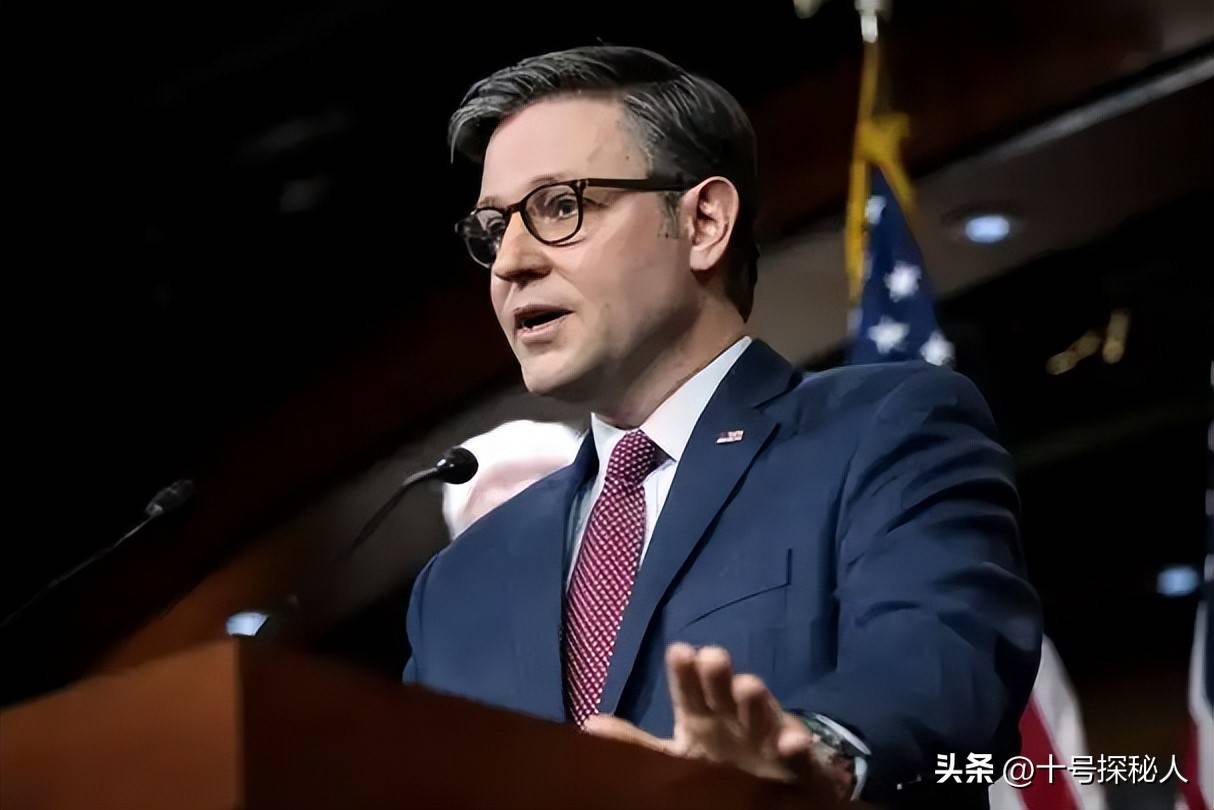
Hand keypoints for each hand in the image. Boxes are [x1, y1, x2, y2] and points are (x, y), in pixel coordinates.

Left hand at [582, 643, 853, 797]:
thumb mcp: (673, 757)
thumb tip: (589, 724)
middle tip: (712, 657)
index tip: (680, 651)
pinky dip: (795, 745)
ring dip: (756, 700)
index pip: (688, 690)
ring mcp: (767, 736)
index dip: (685, 672)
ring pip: (762, 715)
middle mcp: (734, 719)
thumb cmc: (717, 764)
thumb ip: (635, 743)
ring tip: (747, 686)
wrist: (773, 787)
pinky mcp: (797, 761)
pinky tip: (790, 741)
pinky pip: (798, 753)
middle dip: (719, 675)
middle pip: (725, 692)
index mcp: (701, 717)